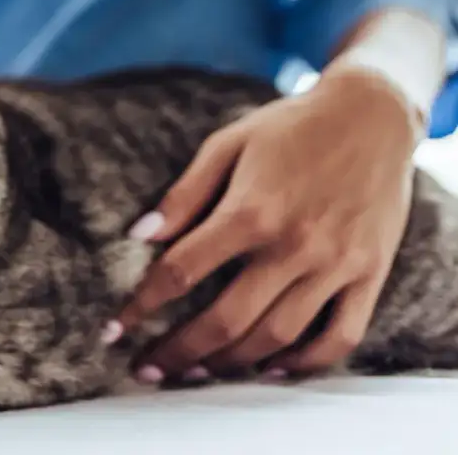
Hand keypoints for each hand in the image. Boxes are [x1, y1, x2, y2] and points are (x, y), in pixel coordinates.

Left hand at [110, 66, 418, 381]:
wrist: (372, 114)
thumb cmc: (289, 128)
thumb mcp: (228, 144)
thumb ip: (183, 194)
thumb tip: (138, 235)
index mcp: (251, 210)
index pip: (182, 272)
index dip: (142, 306)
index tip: (114, 330)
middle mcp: (294, 245)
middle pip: (226, 320)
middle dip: (178, 352)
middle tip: (147, 370)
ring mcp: (335, 264)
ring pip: (277, 337)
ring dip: (230, 364)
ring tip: (194, 373)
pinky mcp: (369, 274)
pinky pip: (340, 336)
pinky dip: (304, 363)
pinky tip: (269, 369)